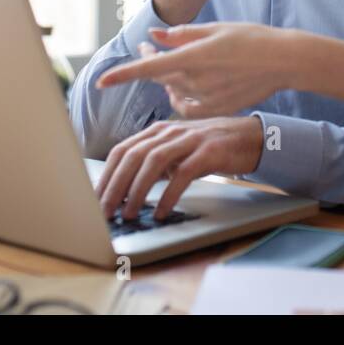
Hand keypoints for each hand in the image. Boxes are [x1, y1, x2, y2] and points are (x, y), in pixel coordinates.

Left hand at [94, 115, 264, 220]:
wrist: (249, 137)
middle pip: (132, 156)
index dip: (106, 175)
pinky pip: (183, 174)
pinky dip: (169, 194)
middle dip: (114, 186)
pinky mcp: (208, 151)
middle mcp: (169, 132)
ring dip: (137, 190)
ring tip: (129, 213)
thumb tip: (125, 190)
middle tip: (105, 211)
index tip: (94, 199)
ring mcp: (189, 140)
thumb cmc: (209, 147)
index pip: (121, 151)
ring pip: (153, 162)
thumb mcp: (177, 151)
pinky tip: (162, 211)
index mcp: (157, 131)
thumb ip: (154, 164)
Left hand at [97, 23, 304, 117]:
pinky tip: (189, 82)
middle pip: (158, 76)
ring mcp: (206, 98)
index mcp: (193, 57)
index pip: (148, 68)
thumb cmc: (253, 38)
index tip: (101, 83)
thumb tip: (154, 36)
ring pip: (173, 90)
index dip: (121, 76)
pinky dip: (182, 94)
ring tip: (177, 59)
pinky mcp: (216, 108)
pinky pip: (187, 104)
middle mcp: (196, 80)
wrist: (284, 61)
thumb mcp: (215, 29)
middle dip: (148, 61)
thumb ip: (181, 35)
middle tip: (149, 44)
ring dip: (167, 76)